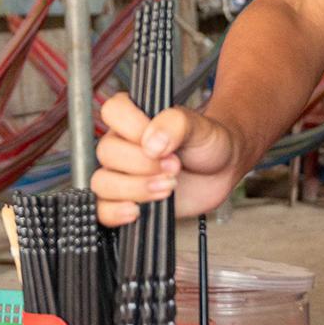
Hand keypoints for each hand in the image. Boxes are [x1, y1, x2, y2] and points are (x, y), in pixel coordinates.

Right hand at [90, 93, 240, 226]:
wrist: (221, 170)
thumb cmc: (206, 142)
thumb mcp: (198, 126)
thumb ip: (174, 125)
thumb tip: (150, 142)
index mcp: (133, 117)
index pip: (113, 111)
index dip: (132, 127)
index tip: (158, 141)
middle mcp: (122, 143)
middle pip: (107, 152)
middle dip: (143, 164)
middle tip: (174, 167)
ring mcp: (121, 173)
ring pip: (103, 182)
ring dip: (135, 188)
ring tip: (167, 188)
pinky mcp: (126, 200)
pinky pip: (102, 210)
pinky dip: (114, 213)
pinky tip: (136, 211)